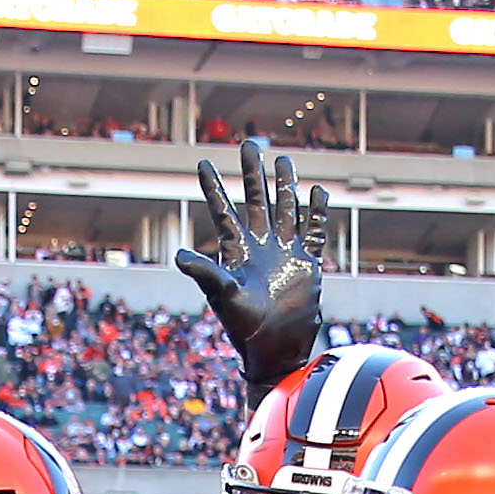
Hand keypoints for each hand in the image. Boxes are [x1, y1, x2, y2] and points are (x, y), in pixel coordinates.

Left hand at [176, 135, 329, 394]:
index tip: (202, 163)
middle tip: (250, 143)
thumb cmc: (244, 327)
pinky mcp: (307, 262)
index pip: (222, 211)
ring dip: (285, 185)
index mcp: (237, 250)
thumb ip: (205, 273)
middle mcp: (260, 245)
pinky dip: (316, 212)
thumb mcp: (223, 296)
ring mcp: (284, 251)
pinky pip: (313, 231)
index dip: (212, 187)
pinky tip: (317, 192)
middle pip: (256, 199)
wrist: (276, 350)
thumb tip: (177, 256)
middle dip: (253, 172)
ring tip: (284, 159)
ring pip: (285, 208)